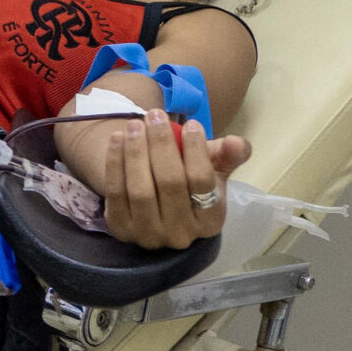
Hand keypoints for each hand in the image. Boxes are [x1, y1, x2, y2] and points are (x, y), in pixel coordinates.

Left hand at [95, 111, 253, 250]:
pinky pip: (115, 192)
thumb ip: (229, 156)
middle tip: (155, 115)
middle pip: (170, 183)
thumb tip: (236, 143)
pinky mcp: (121, 230)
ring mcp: (149, 235)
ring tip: (135, 124)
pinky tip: (117, 138)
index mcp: (210, 221)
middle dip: (161, 144)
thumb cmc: (190, 184)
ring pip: (140, 190)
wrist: (155, 205)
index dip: (196, 150)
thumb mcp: (215, 170)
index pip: (202, 182)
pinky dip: (114, 163)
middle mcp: (181, 234)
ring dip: (135, 152)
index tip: (190, 123)